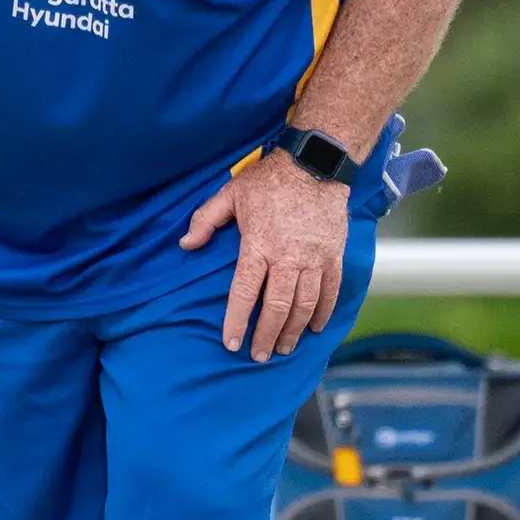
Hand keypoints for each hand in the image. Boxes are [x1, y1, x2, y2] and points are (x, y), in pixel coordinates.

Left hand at [181, 153, 350, 360]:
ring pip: (304, 306)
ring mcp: (314, 259)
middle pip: (276, 308)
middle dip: (266, 336)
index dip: (236, 321)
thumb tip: (185, 245)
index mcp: (258, 246)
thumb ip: (205, 220)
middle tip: (259, 355)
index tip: (231, 343)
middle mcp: (288, 258)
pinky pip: (330, 292)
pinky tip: (314, 327)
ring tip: (283, 347)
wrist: (315, 164)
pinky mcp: (334, 256)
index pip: (244, 292)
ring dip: (293, 331)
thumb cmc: (270, 180)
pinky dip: (322, 313)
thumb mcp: (230, 194)